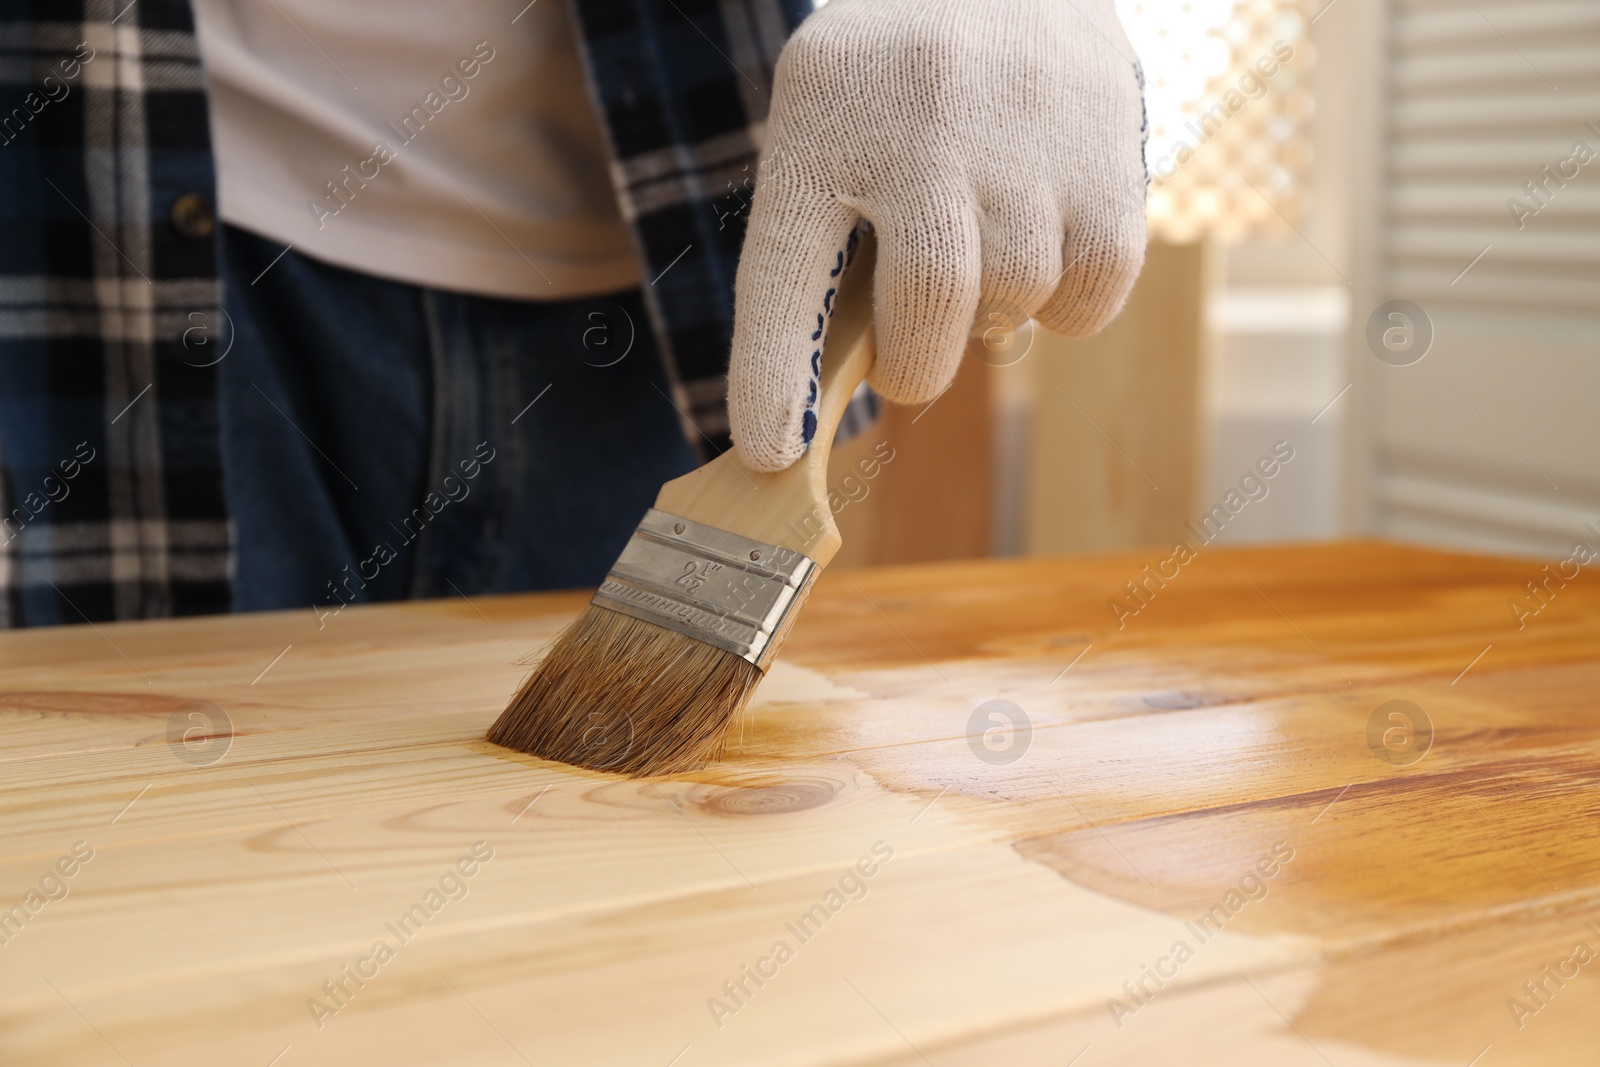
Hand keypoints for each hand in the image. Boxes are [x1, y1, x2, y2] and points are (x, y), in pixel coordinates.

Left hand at [727, 0, 1148, 471]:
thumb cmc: (895, 81)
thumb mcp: (825, 124)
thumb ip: (822, 240)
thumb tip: (848, 384)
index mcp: (818, 124)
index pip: (783, 273)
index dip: (773, 377)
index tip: (772, 452)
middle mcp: (919, 124)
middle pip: (929, 308)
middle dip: (918, 366)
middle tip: (914, 359)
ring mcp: (1020, 134)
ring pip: (1018, 298)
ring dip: (997, 315)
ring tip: (987, 255)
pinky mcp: (1105, 150)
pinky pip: (1093, 289)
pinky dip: (1070, 305)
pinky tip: (1047, 252)